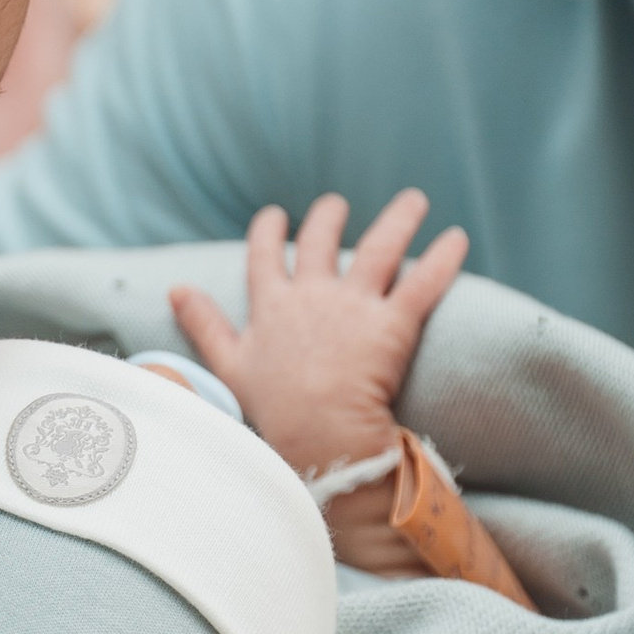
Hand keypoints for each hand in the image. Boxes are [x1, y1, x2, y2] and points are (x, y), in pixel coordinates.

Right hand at [170, 189, 467, 488]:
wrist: (320, 434)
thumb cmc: (272, 408)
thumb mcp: (228, 365)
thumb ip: (204, 323)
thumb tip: (175, 289)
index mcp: (273, 305)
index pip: (266, 255)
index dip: (270, 232)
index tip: (274, 216)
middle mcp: (313, 295)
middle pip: (322, 241)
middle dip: (329, 217)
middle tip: (337, 205)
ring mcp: (356, 306)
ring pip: (380, 248)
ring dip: (399, 219)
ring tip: (414, 199)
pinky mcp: (396, 323)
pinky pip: (424, 282)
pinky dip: (444, 258)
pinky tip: (458, 237)